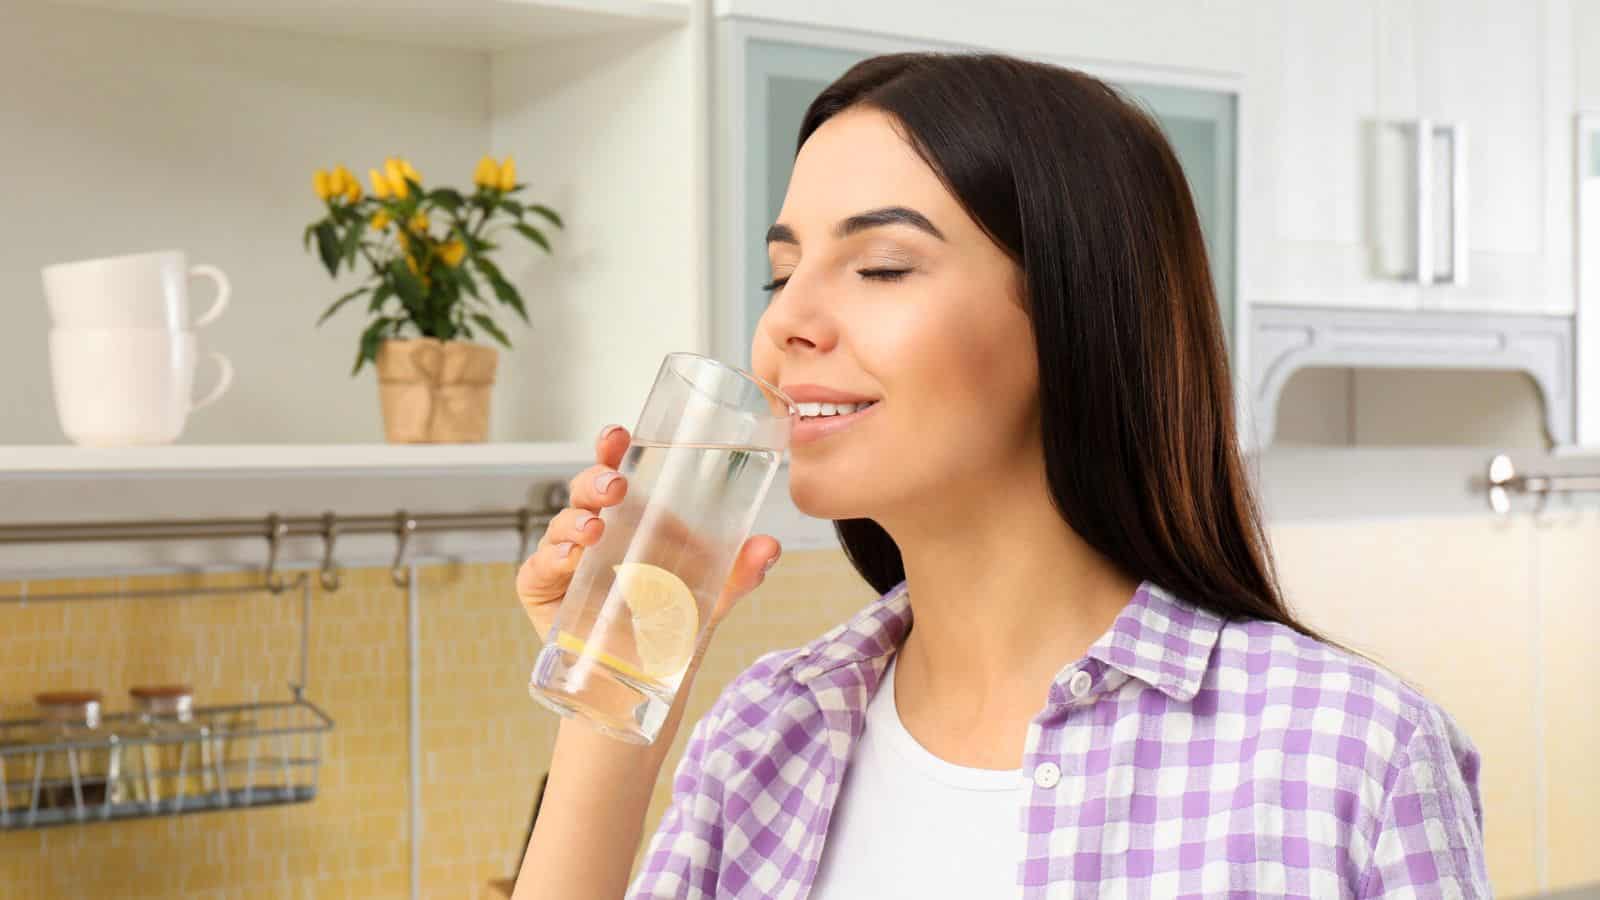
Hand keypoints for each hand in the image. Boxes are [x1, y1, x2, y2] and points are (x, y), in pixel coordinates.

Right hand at [516, 424, 783, 642]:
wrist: (646, 681)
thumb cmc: (673, 622)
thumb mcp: (713, 595)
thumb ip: (741, 572)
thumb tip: (769, 546)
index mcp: (631, 517)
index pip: (617, 471)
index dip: (612, 448)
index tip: (619, 435)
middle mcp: (595, 530)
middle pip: (585, 491)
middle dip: (595, 481)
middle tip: (616, 487)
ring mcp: (566, 559)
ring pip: (561, 525)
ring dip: (575, 522)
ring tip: (594, 530)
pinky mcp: (544, 590)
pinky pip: (540, 568)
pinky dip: (552, 559)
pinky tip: (570, 560)